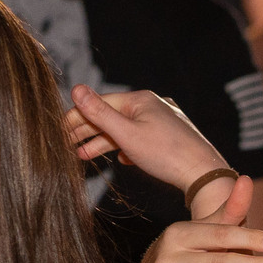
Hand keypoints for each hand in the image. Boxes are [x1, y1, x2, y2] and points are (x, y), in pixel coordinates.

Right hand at [66, 83, 222, 193]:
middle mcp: (153, 105)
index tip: (58, 129)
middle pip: (112, 116)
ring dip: (105, 142)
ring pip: (126, 129)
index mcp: (141, 99)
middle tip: (66, 144)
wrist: (204, 174)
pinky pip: (142, 139)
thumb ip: (99, 113)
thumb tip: (76, 89)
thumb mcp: (126, 134)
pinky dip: (126, 148)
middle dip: (88, 131)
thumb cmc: (166, 154)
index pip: (100, 103)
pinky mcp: (171, 137)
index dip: (77, 116)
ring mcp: (164, 121)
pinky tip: (120, 160)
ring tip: (84, 156)